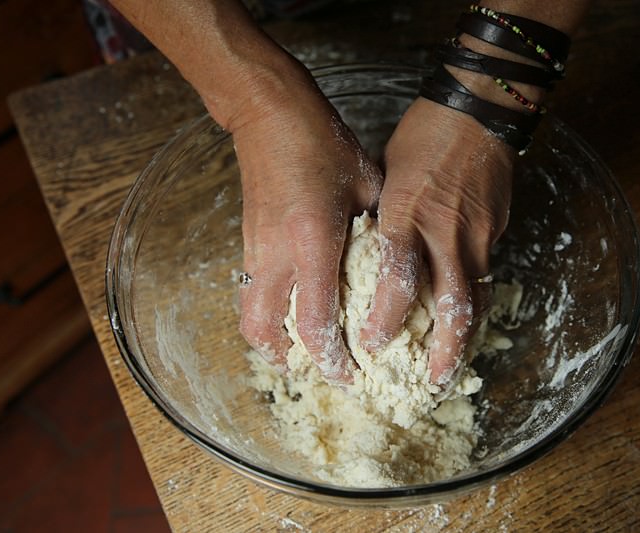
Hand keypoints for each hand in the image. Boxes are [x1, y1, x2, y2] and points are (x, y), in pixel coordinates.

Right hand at [234, 65, 381, 383]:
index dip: (330, 359)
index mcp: (313, 241)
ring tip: (299, 353)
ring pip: (249, 316)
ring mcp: (255, 249)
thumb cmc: (323, 143)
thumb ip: (377, 229)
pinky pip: (249, 293)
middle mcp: (277, 254)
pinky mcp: (247, 241)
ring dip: (271, 342)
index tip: (349, 377)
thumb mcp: (367, 184)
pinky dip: (266, 315)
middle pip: (265, 332)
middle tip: (318, 372)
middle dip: (290, 362)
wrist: (269, 114)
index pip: (314, 321)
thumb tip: (392, 259)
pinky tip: (290, 312)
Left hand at [360, 98, 513, 387]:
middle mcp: (444, 232)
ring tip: (451, 369)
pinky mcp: (497, 234)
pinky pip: (485, 278)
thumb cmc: (422, 139)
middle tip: (430, 382)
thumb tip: (369, 258)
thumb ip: (383, 223)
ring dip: (465, 339)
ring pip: (475, 299)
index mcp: (407, 214)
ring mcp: (477, 235)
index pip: (398, 277)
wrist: (476, 114)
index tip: (370, 345)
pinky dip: (474, 307)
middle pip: (451, 304)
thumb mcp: (387, 177)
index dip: (386, 317)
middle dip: (443, 350)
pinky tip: (465, 326)